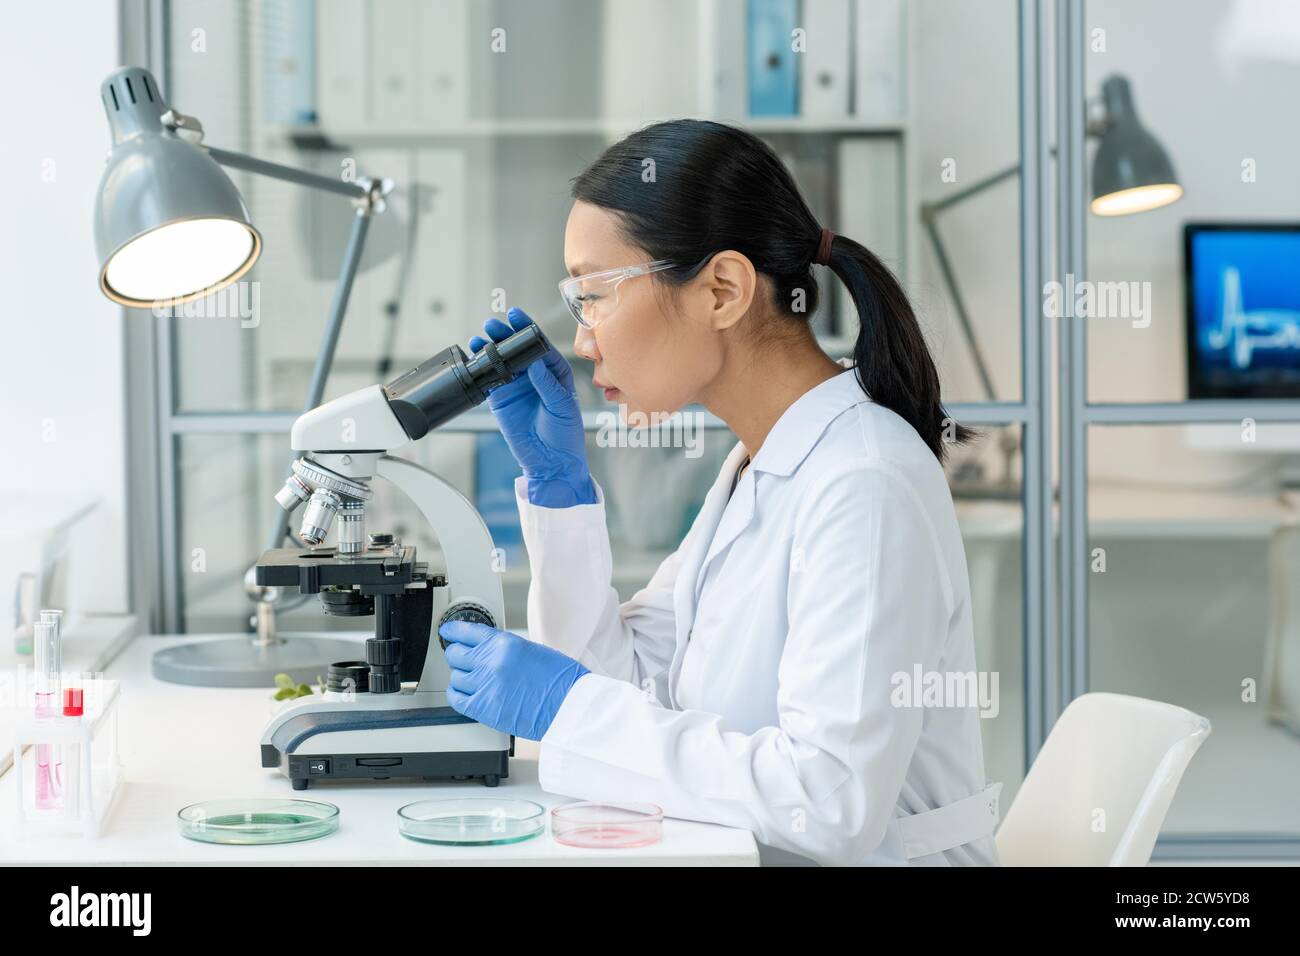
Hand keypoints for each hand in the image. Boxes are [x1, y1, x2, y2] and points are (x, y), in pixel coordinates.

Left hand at [440, 620, 589, 740]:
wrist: (568, 706)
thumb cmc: (560, 680)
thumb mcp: (532, 651)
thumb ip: (505, 649)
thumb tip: (487, 651)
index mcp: (504, 643)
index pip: (466, 631)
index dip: (453, 632)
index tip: (448, 632)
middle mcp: (491, 661)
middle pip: (456, 654)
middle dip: (458, 656)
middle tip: (464, 659)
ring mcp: (485, 685)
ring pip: (455, 676)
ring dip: (461, 677)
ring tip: (474, 681)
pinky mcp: (483, 708)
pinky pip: (456, 698)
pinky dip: (457, 695)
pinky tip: (463, 693)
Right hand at [469, 307, 596, 506]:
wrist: (551, 462)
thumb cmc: (566, 435)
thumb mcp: (562, 407)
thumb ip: (548, 386)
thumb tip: (535, 365)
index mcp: (554, 373)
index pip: (540, 345)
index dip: (528, 329)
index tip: (517, 316)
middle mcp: (535, 376)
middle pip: (517, 349)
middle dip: (505, 334)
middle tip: (493, 324)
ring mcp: (517, 387)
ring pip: (501, 361)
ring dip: (490, 349)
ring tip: (478, 338)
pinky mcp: (502, 400)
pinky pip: (489, 380)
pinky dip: (481, 370)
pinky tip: (473, 358)